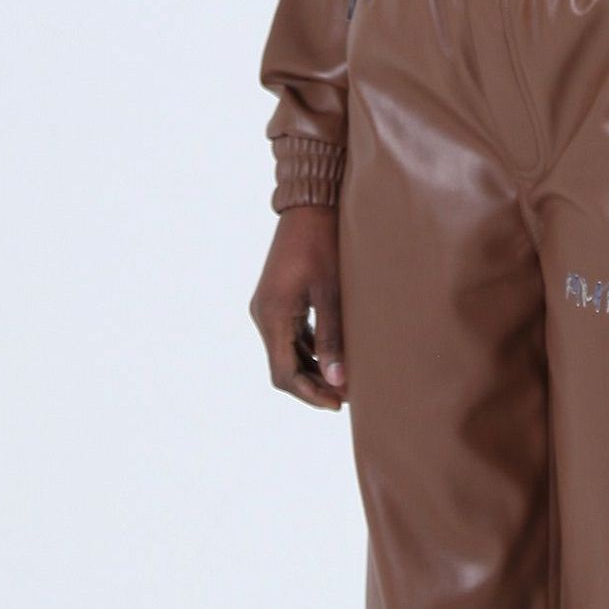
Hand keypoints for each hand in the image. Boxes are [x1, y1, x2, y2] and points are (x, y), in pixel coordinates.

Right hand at [249, 204, 348, 411]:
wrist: (309, 205)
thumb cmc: (323, 244)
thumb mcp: (331, 291)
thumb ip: (332, 335)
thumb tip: (337, 380)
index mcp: (273, 315)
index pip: (283, 373)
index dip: (309, 393)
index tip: (337, 404)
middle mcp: (263, 315)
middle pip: (283, 366)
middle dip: (313, 384)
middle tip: (345, 396)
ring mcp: (268, 307)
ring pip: (286, 352)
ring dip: (311, 368)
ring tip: (343, 380)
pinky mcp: (277, 299)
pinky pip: (289, 335)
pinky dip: (308, 349)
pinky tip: (333, 354)